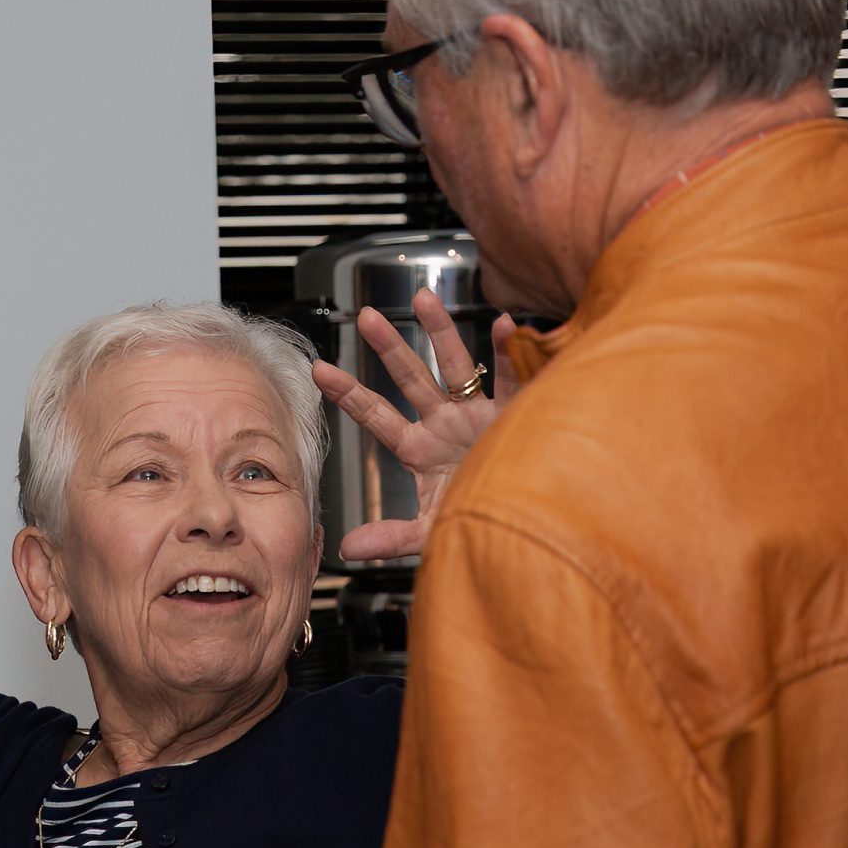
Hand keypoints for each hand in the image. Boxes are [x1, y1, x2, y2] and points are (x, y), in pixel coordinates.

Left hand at [312, 288, 517, 561]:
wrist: (529, 525)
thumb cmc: (481, 523)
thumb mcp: (433, 532)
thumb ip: (392, 537)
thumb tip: (346, 549)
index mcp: (421, 449)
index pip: (377, 416)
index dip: (349, 394)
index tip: (318, 370)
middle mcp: (446, 423)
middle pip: (411, 379)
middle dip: (388, 348)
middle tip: (365, 316)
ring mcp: (479, 413)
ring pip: (456, 366)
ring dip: (441, 331)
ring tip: (423, 298)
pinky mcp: (515, 412)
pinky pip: (511, 376)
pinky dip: (509, 350)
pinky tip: (506, 324)